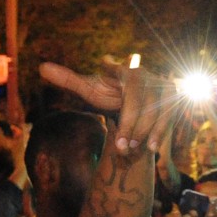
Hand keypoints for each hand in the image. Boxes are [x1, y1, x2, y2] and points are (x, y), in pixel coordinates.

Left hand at [40, 58, 176, 154]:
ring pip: (154, 113)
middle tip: (120, 148)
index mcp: (126, 71)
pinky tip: (150, 149)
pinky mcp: (175, 100)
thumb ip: (69, 80)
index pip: (123, 86)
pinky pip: (168, 119)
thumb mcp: (91, 90)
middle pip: (139, 104)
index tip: (110, 89)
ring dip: (142, 134)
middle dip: (130, 127)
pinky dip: (159, 135)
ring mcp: (163, 87)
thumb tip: (41, 67)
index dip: (120, 100)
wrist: (137, 102)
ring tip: (130, 148)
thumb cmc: (111, 95)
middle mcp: (147, 76)